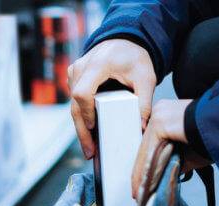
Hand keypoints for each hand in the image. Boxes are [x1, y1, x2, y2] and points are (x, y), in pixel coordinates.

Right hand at [68, 39, 156, 158]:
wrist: (124, 41)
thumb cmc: (133, 57)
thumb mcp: (146, 77)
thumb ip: (145, 101)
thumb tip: (142, 125)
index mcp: (97, 66)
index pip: (82, 93)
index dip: (86, 113)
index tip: (94, 127)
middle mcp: (80, 68)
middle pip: (74, 104)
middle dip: (81, 131)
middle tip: (89, 152)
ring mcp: (74, 73)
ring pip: (72, 105)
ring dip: (81, 127)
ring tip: (90, 148)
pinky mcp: (74, 79)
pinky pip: (75, 101)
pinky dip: (82, 117)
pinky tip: (91, 133)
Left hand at [131, 99, 211, 198]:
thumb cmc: (214, 138)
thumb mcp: (189, 152)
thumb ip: (174, 161)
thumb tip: (162, 175)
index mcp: (167, 114)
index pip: (151, 142)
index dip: (145, 163)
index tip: (142, 180)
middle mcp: (160, 111)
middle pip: (145, 146)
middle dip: (141, 170)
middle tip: (137, 191)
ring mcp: (159, 115)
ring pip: (146, 150)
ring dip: (141, 173)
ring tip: (139, 192)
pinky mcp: (161, 124)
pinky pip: (149, 151)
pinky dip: (145, 170)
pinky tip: (143, 184)